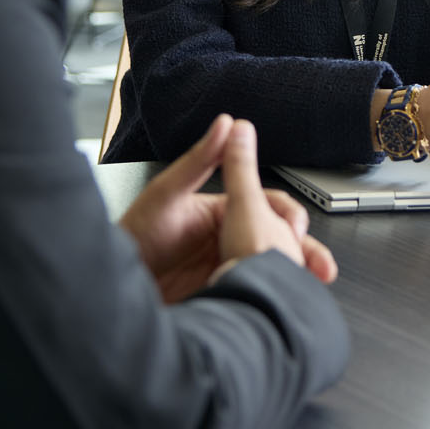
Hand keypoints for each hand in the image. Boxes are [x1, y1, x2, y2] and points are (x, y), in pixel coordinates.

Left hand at [118, 115, 336, 301]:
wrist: (110, 286)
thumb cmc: (133, 234)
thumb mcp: (168, 193)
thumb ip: (199, 160)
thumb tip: (227, 124)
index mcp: (221, 211)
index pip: (268, 206)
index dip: (288, 217)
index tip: (297, 229)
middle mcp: (227, 239)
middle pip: (277, 241)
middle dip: (304, 253)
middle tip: (319, 267)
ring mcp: (225, 268)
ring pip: (270, 269)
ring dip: (292, 277)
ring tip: (303, 290)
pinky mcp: (220, 295)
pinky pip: (252, 294)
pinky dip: (269, 297)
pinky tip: (278, 304)